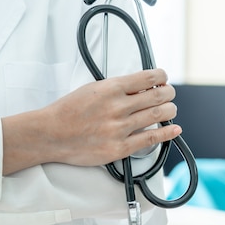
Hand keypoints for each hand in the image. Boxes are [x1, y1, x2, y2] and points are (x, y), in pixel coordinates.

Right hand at [2, 69, 181, 173]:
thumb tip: (141, 87)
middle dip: (168, 92)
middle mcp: (118, 107)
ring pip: (157, 115)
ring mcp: (119, 128)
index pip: (148, 77)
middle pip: (158, 95)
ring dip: (169, 110)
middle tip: (169, 93)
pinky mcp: (119, 148)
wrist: (50, 134)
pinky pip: (150, 139)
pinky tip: (174, 129)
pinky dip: (167, 133)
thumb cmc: (68, 111)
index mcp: (111, 88)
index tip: (163, 78)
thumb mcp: (93, 88)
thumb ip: (117, 88)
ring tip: (170, 108)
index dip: (161, 76)